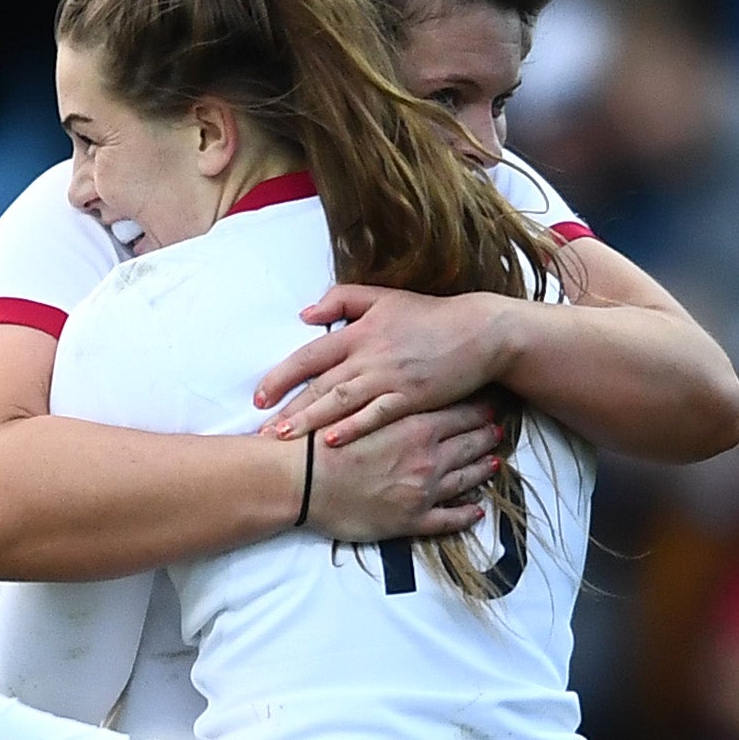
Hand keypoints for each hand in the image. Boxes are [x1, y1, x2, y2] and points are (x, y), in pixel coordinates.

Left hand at [255, 286, 516, 446]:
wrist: (480, 331)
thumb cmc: (432, 316)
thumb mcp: (386, 298)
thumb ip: (343, 299)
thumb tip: (305, 314)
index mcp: (359, 332)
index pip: (309, 355)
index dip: (281, 377)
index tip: (259, 398)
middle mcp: (368, 355)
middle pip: (318, 384)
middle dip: (287, 409)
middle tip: (261, 433)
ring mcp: (389, 377)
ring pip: (339, 401)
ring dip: (309, 421)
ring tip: (284, 439)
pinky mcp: (410, 396)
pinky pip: (375, 415)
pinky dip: (352, 427)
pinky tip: (330, 441)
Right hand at [294, 401, 501, 543]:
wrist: (301, 480)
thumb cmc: (321, 439)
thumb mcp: (358, 403)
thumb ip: (386, 393)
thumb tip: (400, 384)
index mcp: (417, 426)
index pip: (462, 411)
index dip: (480, 406)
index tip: (492, 401)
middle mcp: (429, 457)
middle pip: (471, 442)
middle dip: (488, 434)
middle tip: (500, 429)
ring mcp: (424, 491)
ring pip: (466, 478)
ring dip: (482, 470)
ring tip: (494, 463)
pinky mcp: (411, 520)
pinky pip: (449, 519)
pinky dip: (466, 514)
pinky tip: (477, 510)